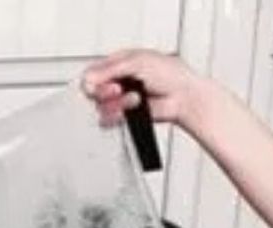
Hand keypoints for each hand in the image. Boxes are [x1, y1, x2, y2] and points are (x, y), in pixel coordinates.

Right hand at [82, 49, 204, 130]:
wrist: (184, 97)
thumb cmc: (171, 75)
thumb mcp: (138, 61)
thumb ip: (110, 69)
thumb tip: (88, 78)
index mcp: (118, 63)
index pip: (92, 72)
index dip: (93, 78)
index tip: (101, 81)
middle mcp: (117, 81)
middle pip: (92, 90)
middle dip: (104, 91)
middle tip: (118, 89)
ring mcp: (120, 99)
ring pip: (99, 106)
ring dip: (116, 103)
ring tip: (134, 99)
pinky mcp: (124, 115)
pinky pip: (107, 120)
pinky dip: (116, 116)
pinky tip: (129, 110)